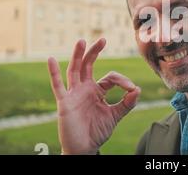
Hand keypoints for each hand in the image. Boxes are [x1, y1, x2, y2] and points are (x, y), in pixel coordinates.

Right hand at [47, 38, 140, 154]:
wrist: (84, 148)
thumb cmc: (97, 132)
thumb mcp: (115, 116)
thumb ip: (127, 104)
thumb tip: (137, 89)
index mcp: (97, 91)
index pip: (110, 77)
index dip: (123, 81)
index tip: (132, 90)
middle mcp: (85, 89)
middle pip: (89, 65)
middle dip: (95, 52)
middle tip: (103, 39)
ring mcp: (74, 94)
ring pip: (75, 70)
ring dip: (78, 56)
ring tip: (81, 41)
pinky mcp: (64, 103)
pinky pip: (57, 86)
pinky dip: (53, 73)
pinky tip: (50, 60)